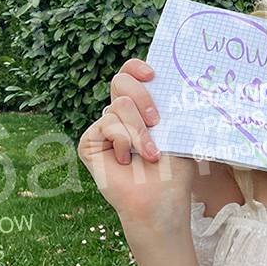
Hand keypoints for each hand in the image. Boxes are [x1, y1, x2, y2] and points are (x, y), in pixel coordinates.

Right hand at [77, 57, 196, 227]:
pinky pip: (107, 124)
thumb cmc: (174, 168)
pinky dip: (123, 141)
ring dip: (140, 131)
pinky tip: (126, 160)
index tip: (152, 74)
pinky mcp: (88, 142)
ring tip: (150, 153)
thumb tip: (171, 78)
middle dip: (143, 98)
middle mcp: (119, 114)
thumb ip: (168, 102)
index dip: (136, 67)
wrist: (161, 198)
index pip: (130, 74)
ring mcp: (103, 128)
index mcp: (141, 107)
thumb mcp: (178, 128)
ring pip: (119, 105)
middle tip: (157, 120)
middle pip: (121, 81)